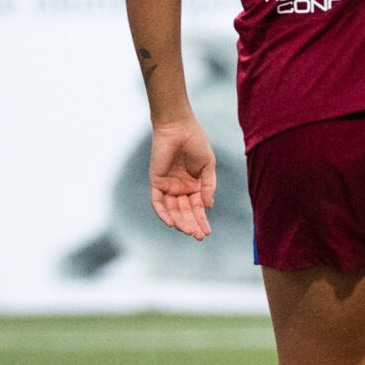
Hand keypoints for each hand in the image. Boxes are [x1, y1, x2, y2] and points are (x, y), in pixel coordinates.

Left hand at [148, 117, 216, 239]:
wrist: (179, 128)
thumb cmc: (196, 143)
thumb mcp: (208, 167)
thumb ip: (208, 187)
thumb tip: (208, 207)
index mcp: (194, 186)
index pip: (197, 208)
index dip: (202, 221)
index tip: (207, 233)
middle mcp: (180, 189)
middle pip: (185, 212)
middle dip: (192, 225)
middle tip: (198, 236)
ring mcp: (168, 186)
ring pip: (172, 210)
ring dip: (180, 222)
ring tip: (188, 231)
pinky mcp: (156, 182)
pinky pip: (158, 202)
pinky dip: (163, 213)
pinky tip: (171, 223)